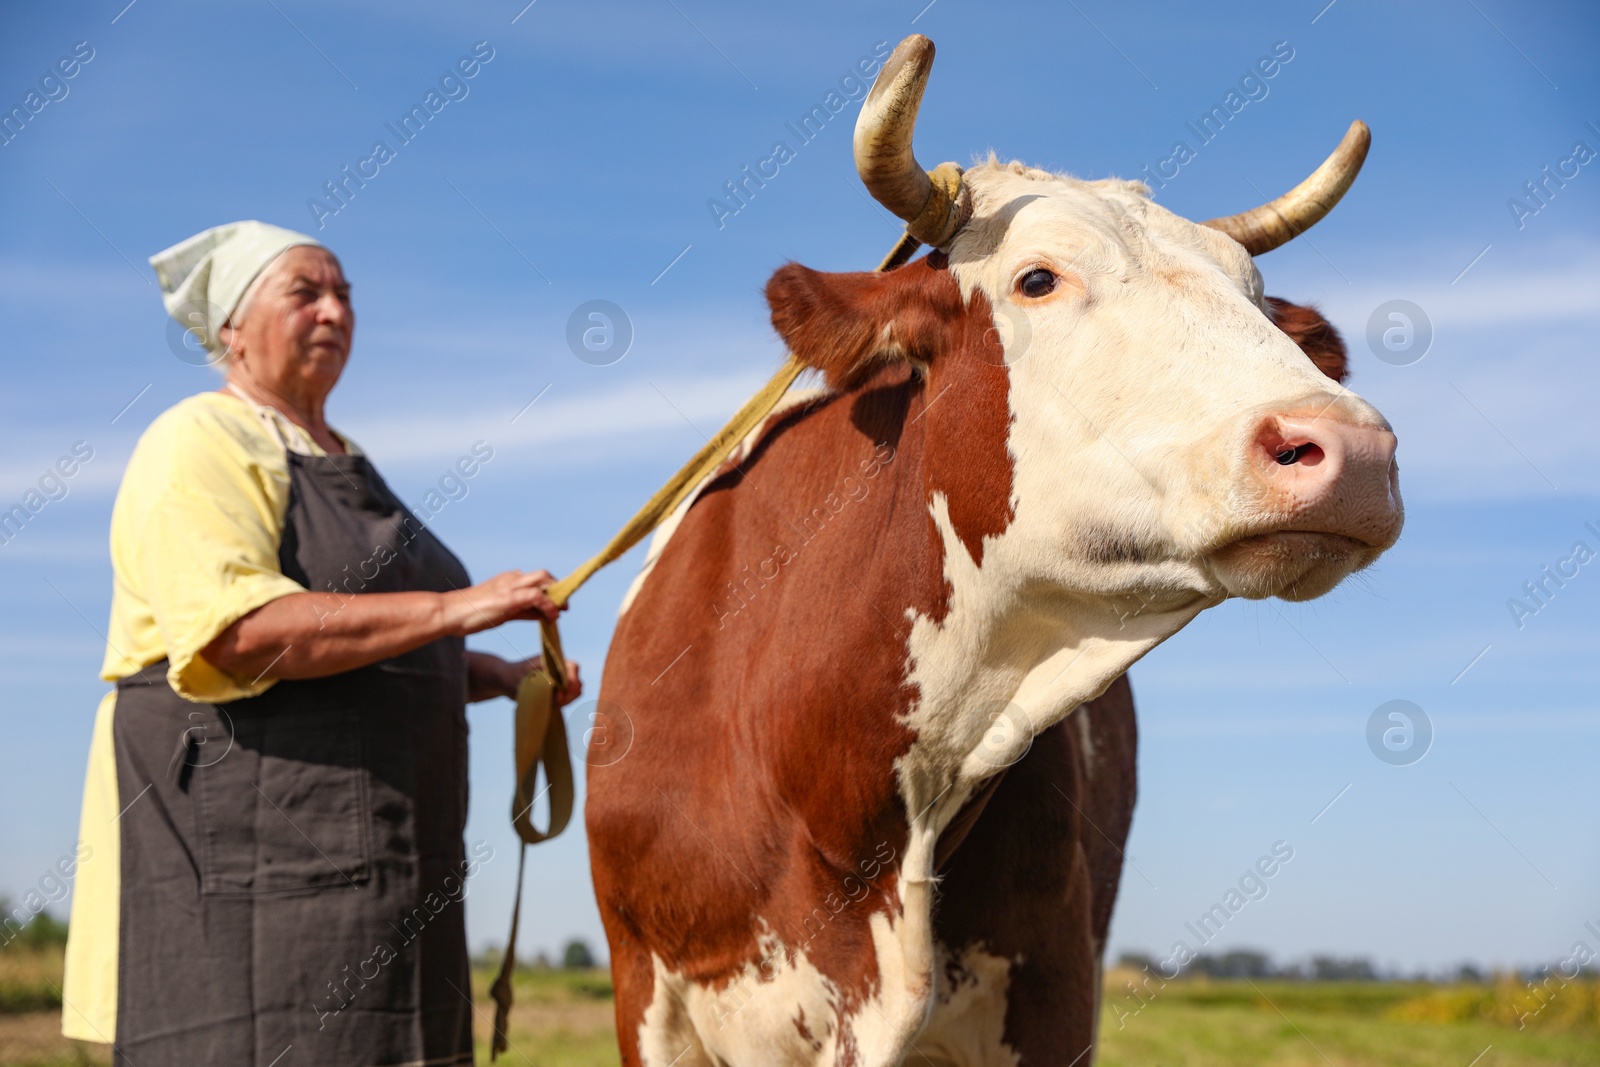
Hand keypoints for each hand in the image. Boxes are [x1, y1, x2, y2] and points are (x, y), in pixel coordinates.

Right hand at [442, 570, 561, 636]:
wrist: (449, 613)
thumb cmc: (471, 614)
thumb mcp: (503, 612)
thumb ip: (523, 610)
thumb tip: (542, 614)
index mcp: (508, 580)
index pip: (536, 579)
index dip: (551, 589)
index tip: (559, 603)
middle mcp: (510, 579)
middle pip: (543, 575)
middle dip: (557, 588)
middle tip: (564, 605)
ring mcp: (509, 587)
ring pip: (542, 580)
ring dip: (556, 595)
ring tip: (561, 610)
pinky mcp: (507, 598)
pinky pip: (535, 595)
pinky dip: (547, 604)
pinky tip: (552, 616)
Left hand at [507, 656, 582, 705]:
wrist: (505, 681)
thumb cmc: (513, 674)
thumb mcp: (525, 674)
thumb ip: (540, 678)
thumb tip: (554, 685)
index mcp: (554, 661)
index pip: (573, 667)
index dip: (573, 678)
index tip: (564, 690)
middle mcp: (560, 670)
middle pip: (576, 682)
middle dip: (570, 693)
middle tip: (558, 701)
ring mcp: (559, 682)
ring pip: (574, 692)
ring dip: (567, 700)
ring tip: (553, 703)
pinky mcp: (556, 693)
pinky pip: (567, 700)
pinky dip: (562, 704)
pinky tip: (551, 705)